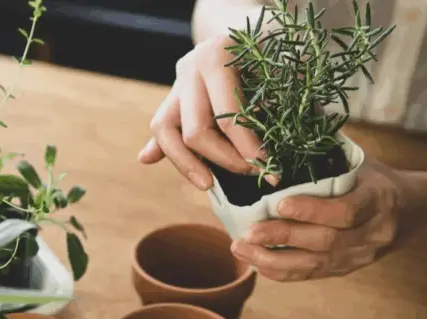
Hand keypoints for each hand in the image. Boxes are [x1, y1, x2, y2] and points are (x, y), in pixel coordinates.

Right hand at [138, 35, 276, 188]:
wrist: (242, 24)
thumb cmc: (269, 47)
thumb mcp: (279, 63)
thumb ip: (277, 97)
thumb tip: (274, 143)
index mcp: (215, 58)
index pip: (227, 118)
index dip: (248, 149)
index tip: (270, 168)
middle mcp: (189, 69)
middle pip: (195, 131)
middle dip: (225, 160)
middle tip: (253, 173)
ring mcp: (177, 82)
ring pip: (165, 130)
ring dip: (185, 163)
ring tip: (208, 185)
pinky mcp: (172, 95)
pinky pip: (161, 125)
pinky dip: (157, 145)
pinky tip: (147, 159)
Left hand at [230, 160, 406, 280]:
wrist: (411, 211)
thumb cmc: (374, 179)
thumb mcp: (360, 161)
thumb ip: (327, 153)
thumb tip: (285, 129)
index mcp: (378, 200)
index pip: (346, 211)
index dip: (312, 210)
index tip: (279, 204)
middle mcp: (372, 233)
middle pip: (325, 241)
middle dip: (282, 237)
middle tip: (247, 233)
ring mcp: (360, 256)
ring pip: (315, 264)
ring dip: (273, 259)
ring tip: (241, 249)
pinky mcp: (346, 269)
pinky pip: (311, 275)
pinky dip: (281, 271)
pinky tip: (256, 262)